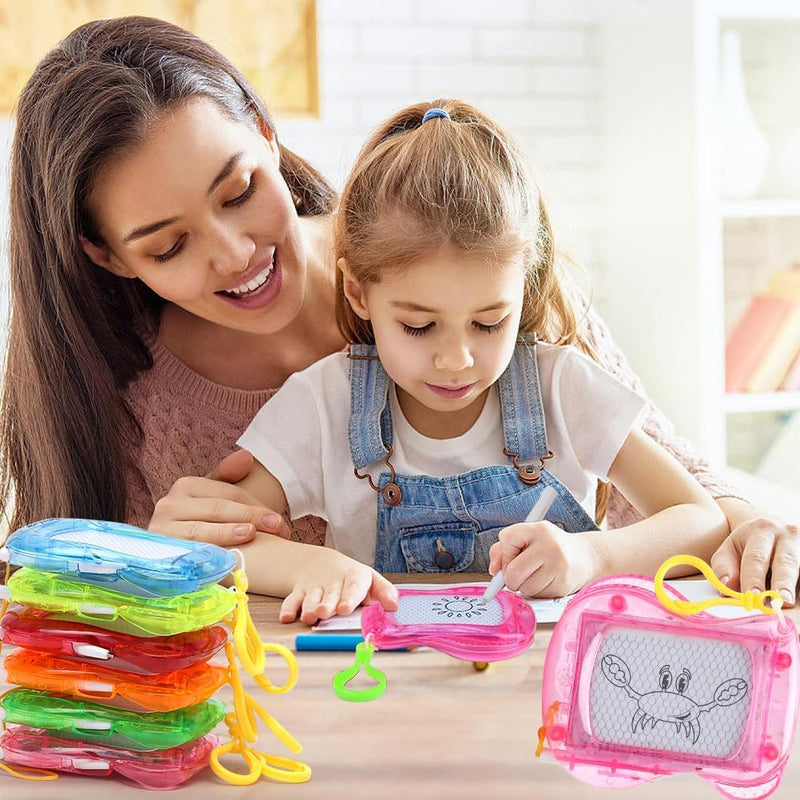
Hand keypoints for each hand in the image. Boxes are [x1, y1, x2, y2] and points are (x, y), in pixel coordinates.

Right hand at [148, 449, 291, 544]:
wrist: (170, 548)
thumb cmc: (199, 519)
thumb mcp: (212, 495)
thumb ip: (229, 475)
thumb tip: (247, 457)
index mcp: (185, 485)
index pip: (227, 493)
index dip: (255, 505)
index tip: (280, 520)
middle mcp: (169, 505)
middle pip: (217, 509)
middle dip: (250, 517)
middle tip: (278, 528)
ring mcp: (161, 530)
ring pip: (201, 531)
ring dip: (228, 533)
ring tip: (252, 534)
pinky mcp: (158, 555)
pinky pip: (187, 555)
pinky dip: (207, 556)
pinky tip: (226, 559)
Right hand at [279, 550, 398, 624]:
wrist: (322, 564)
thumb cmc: (352, 578)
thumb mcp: (371, 581)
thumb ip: (384, 592)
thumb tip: (394, 607)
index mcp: (354, 578)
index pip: (353, 586)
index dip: (349, 597)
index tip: (345, 608)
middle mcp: (333, 582)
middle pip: (330, 594)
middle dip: (327, 604)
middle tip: (325, 612)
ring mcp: (315, 587)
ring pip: (310, 598)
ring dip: (308, 607)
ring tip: (309, 616)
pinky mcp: (300, 592)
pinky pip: (291, 600)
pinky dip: (288, 608)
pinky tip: (286, 617)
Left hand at [488, 521, 600, 597]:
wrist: (584, 557)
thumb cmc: (547, 547)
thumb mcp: (527, 538)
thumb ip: (503, 549)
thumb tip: (493, 570)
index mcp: (539, 529)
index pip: (508, 539)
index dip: (504, 553)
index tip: (511, 557)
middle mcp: (550, 546)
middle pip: (513, 571)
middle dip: (510, 578)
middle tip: (518, 574)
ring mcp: (559, 566)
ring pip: (524, 588)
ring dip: (524, 586)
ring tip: (536, 575)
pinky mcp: (563, 585)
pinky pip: (537, 596)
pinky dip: (537, 592)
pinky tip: (546, 581)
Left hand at [710, 513, 799, 606]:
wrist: (772, 529)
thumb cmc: (748, 546)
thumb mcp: (730, 549)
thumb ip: (724, 567)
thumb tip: (727, 587)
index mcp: (762, 530)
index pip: (756, 557)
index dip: (753, 577)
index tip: (752, 594)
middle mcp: (788, 535)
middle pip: (786, 562)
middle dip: (782, 583)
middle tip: (780, 603)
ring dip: (795, 587)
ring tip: (789, 602)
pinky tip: (797, 598)